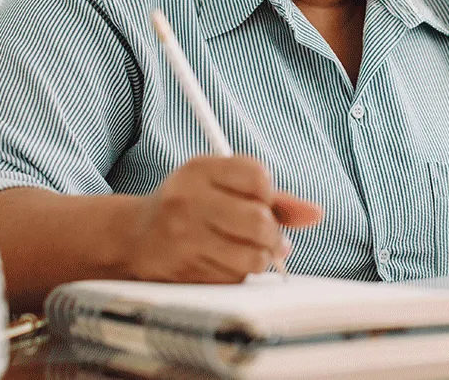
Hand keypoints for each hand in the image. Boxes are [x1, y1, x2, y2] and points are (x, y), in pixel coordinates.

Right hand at [124, 155, 322, 282]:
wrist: (133, 237)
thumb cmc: (189, 208)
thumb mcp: (221, 188)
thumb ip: (272, 199)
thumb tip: (315, 214)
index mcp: (200, 170)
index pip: (258, 177)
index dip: (268, 194)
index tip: (261, 202)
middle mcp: (188, 200)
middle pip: (259, 220)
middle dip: (271, 234)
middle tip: (264, 236)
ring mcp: (183, 237)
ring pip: (252, 257)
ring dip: (258, 259)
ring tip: (244, 251)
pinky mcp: (183, 270)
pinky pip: (234, 279)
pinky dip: (238, 275)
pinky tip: (222, 264)